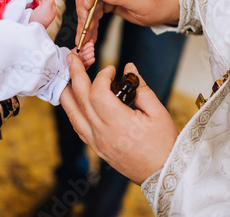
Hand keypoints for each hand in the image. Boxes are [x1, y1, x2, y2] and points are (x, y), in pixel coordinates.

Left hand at [60, 54, 178, 184]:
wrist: (162, 173)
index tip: (111, 69)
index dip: (102, 76)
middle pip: (80, 99)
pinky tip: (73, 100)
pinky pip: (77, 126)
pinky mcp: (96, 147)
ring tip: (65, 75)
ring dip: (67, 92)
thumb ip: (141, 88)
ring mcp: (96, 142)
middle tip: (72, 57)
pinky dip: (72, 110)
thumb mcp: (158, 112)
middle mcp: (102, 133)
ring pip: (72, 114)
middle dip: (75, 74)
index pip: (98, 93)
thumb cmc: (164, 145)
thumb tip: (129, 68)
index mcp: (119, 123)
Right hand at [75, 0, 179, 44]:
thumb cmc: (162, 2)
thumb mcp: (144, 0)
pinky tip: (89, 35)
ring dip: (85, 18)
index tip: (88, 4)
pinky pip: (96, 9)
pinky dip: (91, 22)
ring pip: (90, 0)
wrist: (170, 8)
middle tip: (84, 24)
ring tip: (85, 36)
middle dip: (83, 6)